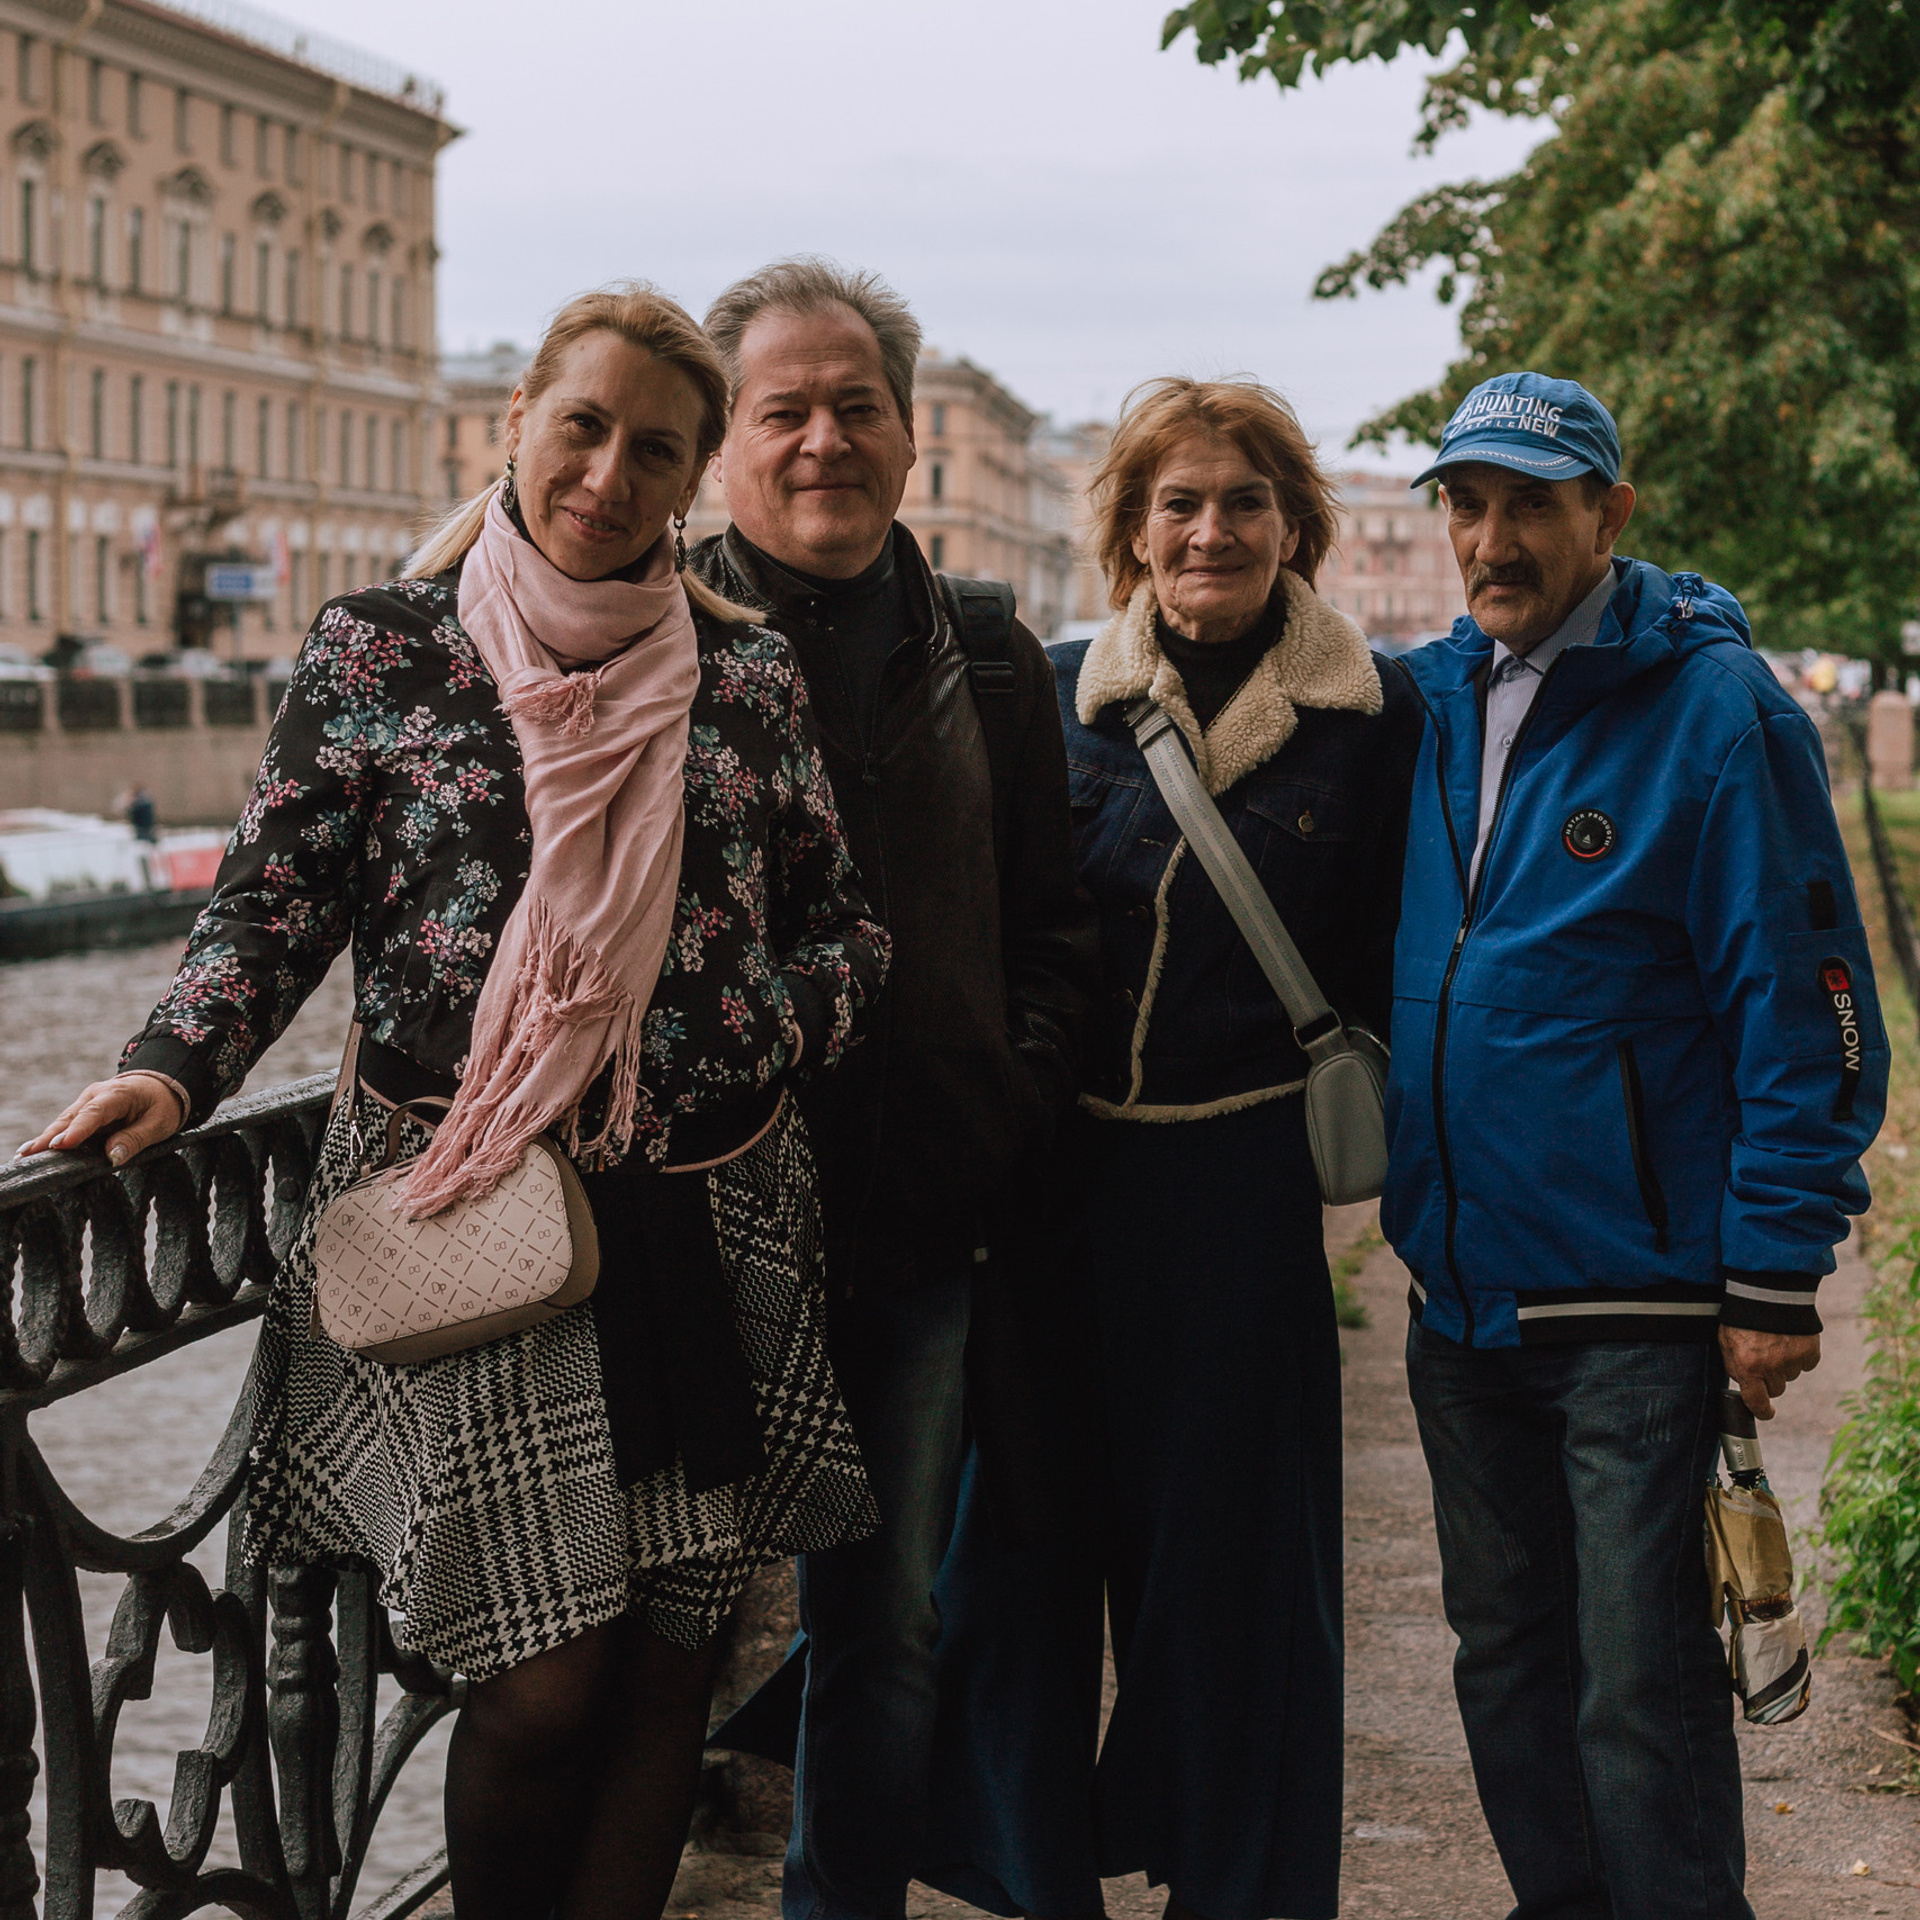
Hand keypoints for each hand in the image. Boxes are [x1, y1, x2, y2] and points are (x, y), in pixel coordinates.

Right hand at [18, 1076, 185, 1167]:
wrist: (160, 1087)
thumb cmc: (162, 1105)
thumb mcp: (160, 1124)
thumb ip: (136, 1139)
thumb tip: (112, 1157)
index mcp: (118, 1094)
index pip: (95, 1113)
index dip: (78, 1130)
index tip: (62, 1145)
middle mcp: (96, 1096)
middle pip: (71, 1118)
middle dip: (50, 1137)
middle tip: (29, 1154)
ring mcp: (85, 1103)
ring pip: (63, 1123)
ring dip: (44, 1139)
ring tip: (24, 1156)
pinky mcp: (82, 1112)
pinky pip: (65, 1127)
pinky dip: (50, 1139)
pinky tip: (31, 1152)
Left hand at [1720, 1325, 1819, 1420]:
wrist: (1766, 1292)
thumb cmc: (1741, 1317)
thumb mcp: (1726, 1342)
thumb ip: (1735, 1366)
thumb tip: (1745, 1385)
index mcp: (1748, 1367)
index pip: (1756, 1402)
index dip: (1761, 1411)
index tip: (1766, 1412)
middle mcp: (1772, 1368)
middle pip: (1776, 1389)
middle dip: (1770, 1379)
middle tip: (1764, 1359)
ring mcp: (1793, 1360)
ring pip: (1791, 1376)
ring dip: (1784, 1366)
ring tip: (1775, 1342)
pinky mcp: (1810, 1351)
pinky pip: (1807, 1363)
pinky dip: (1801, 1356)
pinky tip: (1790, 1340)